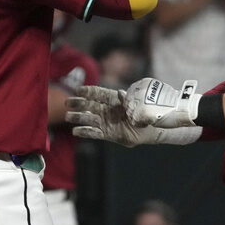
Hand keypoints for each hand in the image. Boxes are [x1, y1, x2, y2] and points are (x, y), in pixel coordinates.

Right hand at [66, 85, 200, 145]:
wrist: (157, 127)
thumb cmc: (150, 112)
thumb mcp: (142, 104)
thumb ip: (130, 100)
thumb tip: (121, 94)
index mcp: (116, 100)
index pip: (100, 94)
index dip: (89, 91)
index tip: (79, 90)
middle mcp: (110, 110)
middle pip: (91, 106)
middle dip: (79, 104)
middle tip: (68, 102)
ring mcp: (109, 122)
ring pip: (90, 119)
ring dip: (79, 118)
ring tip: (68, 117)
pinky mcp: (110, 134)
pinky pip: (95, 133)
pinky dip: (86, 132)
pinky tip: (76, 131)